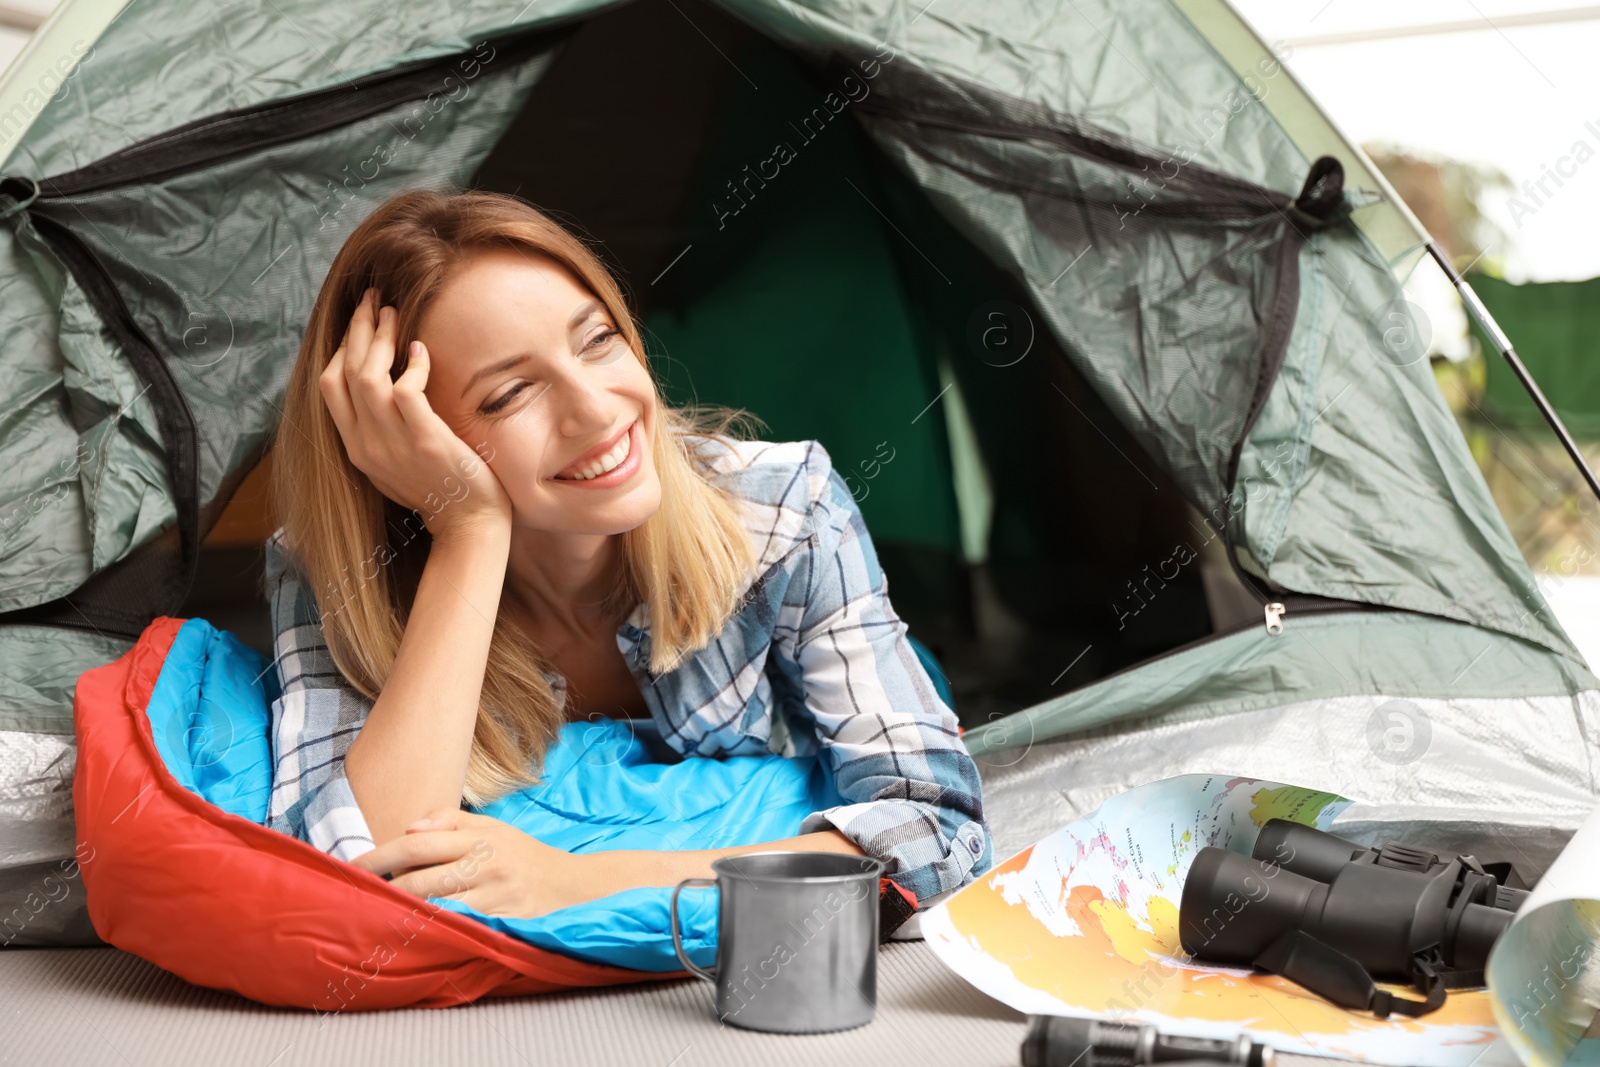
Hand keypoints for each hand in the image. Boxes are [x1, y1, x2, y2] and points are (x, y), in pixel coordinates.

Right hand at [320, 289, 512, 541]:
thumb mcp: (395, 462)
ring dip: (380, 337)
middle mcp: (366, 445)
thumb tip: (383, 389)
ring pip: (368, 376)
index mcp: (356, 448)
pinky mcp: (426, 440)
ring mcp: (393, 444)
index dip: (341, 348)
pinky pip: (405, 389)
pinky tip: (421, 352)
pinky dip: (412, 365)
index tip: (359, 323)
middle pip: (343, 373)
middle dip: (357, 329)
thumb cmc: (440, 489)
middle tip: (374, 300)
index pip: (330, 386)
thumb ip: (381, 430)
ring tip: (395, 313)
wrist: (469, 525)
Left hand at [349, 807, 602, 919]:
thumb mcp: (492, 827)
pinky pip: (456, 921)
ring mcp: (492, 894)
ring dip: (404, 906)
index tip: (355, 864)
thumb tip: (410, 827)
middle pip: (421, 875)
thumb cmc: (522, 854)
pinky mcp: (498, 918)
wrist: (569, 884)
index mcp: (480, 836)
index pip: (420, 843)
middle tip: (355, 890)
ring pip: (435, 902)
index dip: (383, 854)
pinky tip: (415, 925)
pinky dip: (432, 922)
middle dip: (384, 883)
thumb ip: (450, 821)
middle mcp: (485, 862)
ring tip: (380, 907)